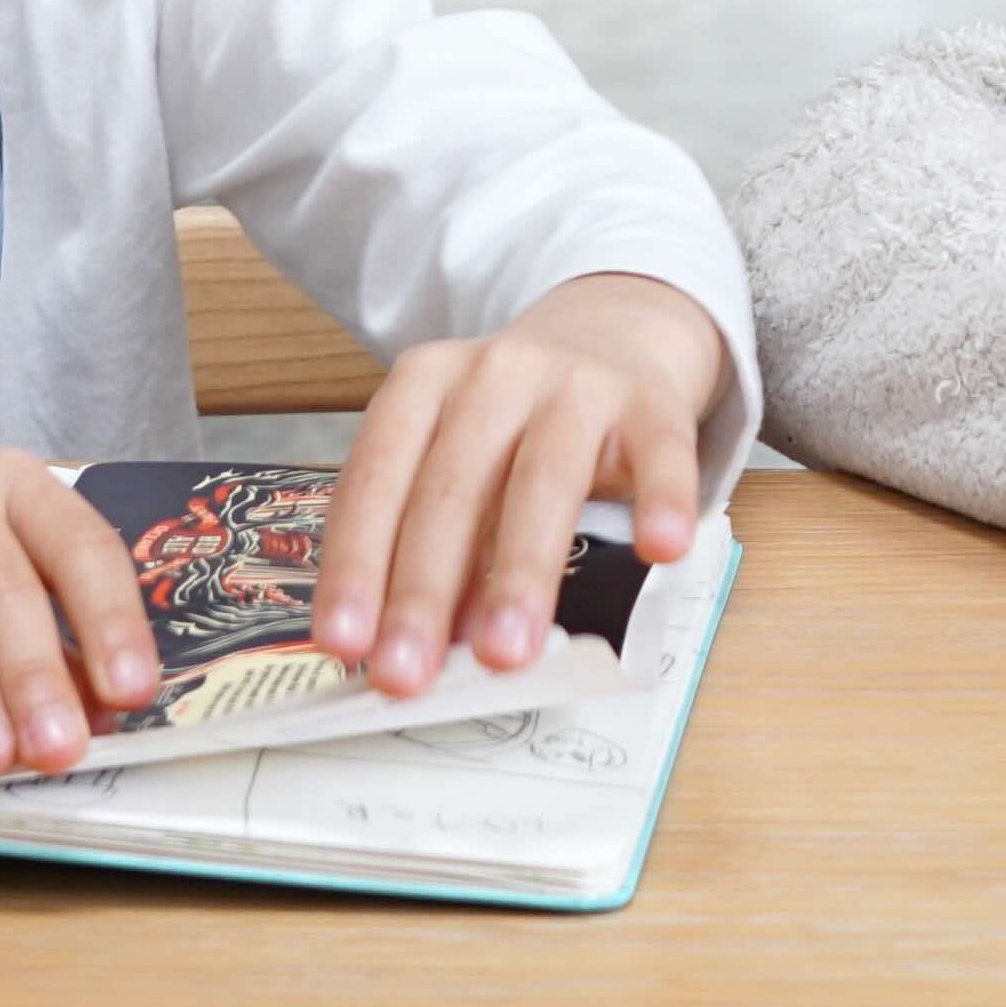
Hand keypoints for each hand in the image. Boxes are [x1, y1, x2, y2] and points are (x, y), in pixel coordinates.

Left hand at [310, 271, 728, 697]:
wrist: (614, 330)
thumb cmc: (518, 422)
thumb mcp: (460, 462)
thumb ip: (438, 543)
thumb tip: (422, 652)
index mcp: (424, 385)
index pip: (377, 478)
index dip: (357, 563)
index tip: (344, 643)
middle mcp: (494, 375)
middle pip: (452, 487)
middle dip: (424, 590)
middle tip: (408, 675)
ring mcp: (576, 384)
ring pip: (544, 478)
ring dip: (520, 570)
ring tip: (506, 653)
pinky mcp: (652, 401)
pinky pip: (661, 453)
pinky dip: (660, 499)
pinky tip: (660, 550)